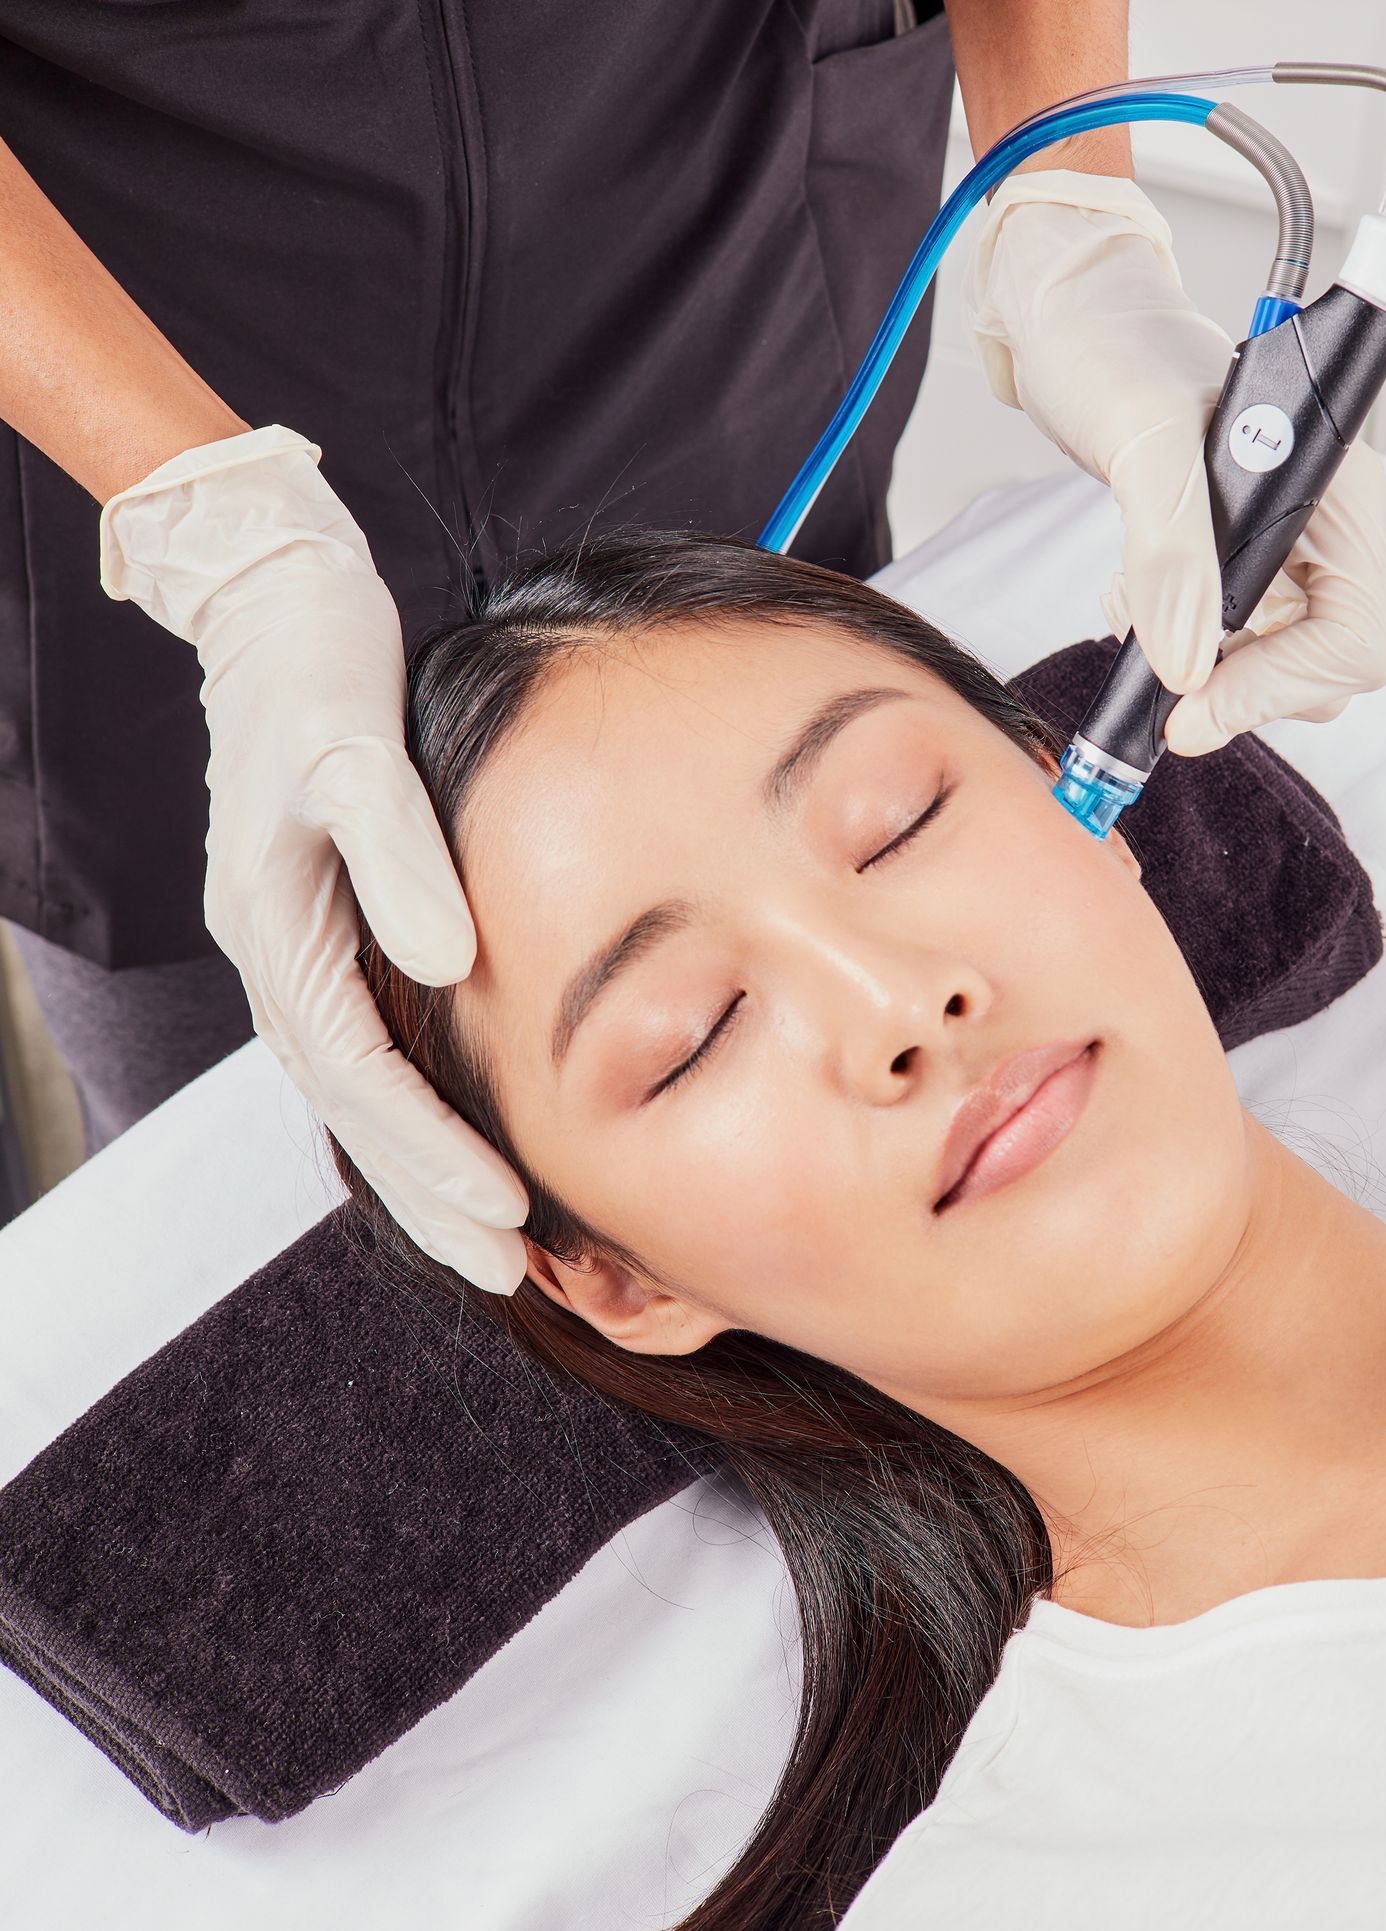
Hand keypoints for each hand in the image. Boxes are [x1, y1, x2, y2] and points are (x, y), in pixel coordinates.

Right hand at [99, 425, 530, 1291]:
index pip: (360, 1076)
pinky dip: (417, 1108)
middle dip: (428, 1196)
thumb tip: (446, 963)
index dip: (432, 1152)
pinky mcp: (329, 928)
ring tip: (496, 1237)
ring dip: (423, 1169)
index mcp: (276, 926)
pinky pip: (369, 1049)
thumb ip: (398, 855)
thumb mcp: (356, 747)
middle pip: (355, 1111)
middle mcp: (279, 954)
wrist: (277, 606)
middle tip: (508, 1268)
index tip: (506, 1211)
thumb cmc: (315, 665)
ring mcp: (300, 945)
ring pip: (360, 1092)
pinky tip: (464, 1139)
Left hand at [961, 168, 1385, 754]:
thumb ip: (1170, 554)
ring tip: (1133, 599)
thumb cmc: (1119, 349)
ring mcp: (1287, 548)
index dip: (1278, 688)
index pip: (1353, 639)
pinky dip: (1174, 639)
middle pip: (1320, 668)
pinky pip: (1226, 642)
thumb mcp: (1143, 441)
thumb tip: (1187, 665)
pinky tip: (1134, 590)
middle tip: (1154, 669)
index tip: (1192, 706)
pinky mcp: (1240, 561)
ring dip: (1196, 659)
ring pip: (1269, 665)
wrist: (1078, 322)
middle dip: (1234, 681)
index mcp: (1338, 492)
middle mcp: (1327, 527)